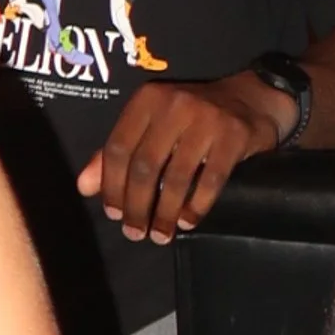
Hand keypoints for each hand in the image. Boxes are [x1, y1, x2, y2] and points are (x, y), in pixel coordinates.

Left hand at [76, 72, 292, 244]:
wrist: (250, 99)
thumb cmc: (191, 117)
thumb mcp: (152, 124)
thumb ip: (118, 152)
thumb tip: (84, 187)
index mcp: (147, 100)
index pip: (118, 148)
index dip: (111, 185)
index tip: (113, 214)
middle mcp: (174, 104)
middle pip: (145, 165)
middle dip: (137, 206)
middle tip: (135, 233)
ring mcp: (207, 118)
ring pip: (177, 176)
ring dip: (165, 212)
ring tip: (160, 234)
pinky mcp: (234, 136)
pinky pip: (211, 180)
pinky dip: (197, 206)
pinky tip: (188, 222)